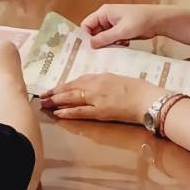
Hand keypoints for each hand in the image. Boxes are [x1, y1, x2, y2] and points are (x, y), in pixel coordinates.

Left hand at [43, 73, 164, 124]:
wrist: (147, 99)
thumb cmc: (137, 88)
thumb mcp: (117, 79)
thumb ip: (103, 82)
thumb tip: (91, 87)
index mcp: (100, 77)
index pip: (77, 80)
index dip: (63, 85)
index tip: (54, 88)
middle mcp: (95, 86)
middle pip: (70, 88)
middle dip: (55, 92)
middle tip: (42, 96)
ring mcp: (96, 99)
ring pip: (72, 99)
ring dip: (56, 101)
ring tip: (44, 104)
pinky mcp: (100, 112)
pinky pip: (81, 112)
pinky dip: (68, 112)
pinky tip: (58, 113)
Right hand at [80, 4, 170, 48]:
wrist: (158, 20)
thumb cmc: (141, 20)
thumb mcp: (121, 31)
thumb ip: (104, 38)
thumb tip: (91, 44)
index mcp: (104, 12)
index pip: (87, 25)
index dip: (87, 36)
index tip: (90, 47)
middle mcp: (107, 17)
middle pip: (94, 32)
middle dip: (99, 41)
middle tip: (104, 50)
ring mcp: (114, 24)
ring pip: (104, 37)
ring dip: (109, 43)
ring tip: (117, 45)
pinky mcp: (121, 30)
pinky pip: (112, 39)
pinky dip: (116, 43)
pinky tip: (124, 44)